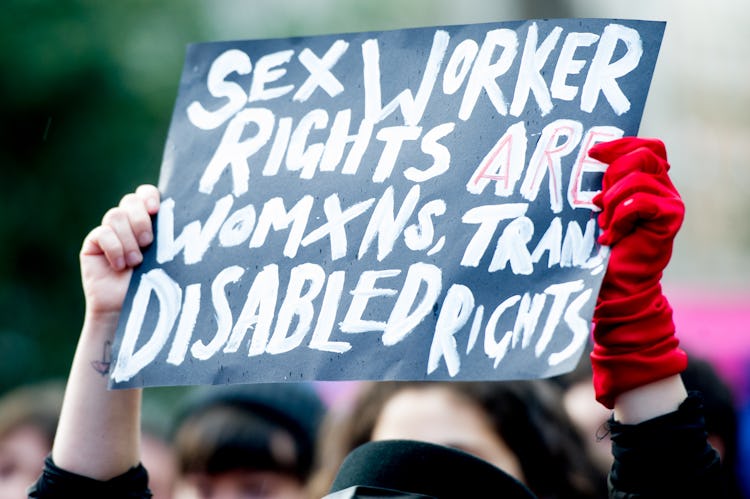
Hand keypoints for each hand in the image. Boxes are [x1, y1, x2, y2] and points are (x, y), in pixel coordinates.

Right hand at [80, 184, 159, 318]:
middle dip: (141, 220)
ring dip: (128, 239)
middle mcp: (128, 223)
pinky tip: (120, 265)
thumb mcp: (166, 257)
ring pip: (115, 215)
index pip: (145, 194)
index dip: (148, 196)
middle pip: (130, 201)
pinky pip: (102, 233)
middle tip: (148, 242)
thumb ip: (167, 235)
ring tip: (136, 262)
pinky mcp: (94, 244)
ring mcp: (110, 232)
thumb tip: (180, 214)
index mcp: (149, 221)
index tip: (156, 210)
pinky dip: (114, 248)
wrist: (130, 310)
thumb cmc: (155, 285)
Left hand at [591, 138, 683, 296]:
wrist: (619, 281)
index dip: (622, 145)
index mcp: (651, 181)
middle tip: (599, 203)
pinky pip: (640, 202)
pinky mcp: (670, 219)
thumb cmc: (608, 244)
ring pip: (637, 180)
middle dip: (612, 176)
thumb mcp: (604, 207)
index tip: (593, 154)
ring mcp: (671, 202)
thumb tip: (593, 158)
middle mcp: (665, 188)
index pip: (647, 147)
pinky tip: (611, 236)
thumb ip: (608, 184)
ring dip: (612, 202)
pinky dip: (619, 217)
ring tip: (605, 225)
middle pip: (643, 157)